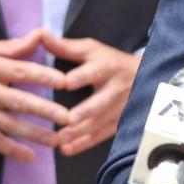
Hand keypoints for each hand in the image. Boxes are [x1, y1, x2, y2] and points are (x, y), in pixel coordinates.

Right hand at [0, 28, 69, 162]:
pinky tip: (30, 156)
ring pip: (9, 125)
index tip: (65, 82)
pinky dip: (12, 150)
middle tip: (69, 117)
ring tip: (57, 139)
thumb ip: (12, 46)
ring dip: (35, 134)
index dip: (44, 76)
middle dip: (45, 110)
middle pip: (19, 101)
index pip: (21, 71)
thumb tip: (41, 35)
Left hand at [41, 30, 140, 155]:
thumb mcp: (90, 50)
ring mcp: (119, 108)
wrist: (144, 77)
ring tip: (60, 139)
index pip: (94, 71)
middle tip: (67, 120)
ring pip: (100, 122)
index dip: (80, 77)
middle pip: (101, 101)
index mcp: (107, 66)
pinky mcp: (118, 123)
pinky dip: (84, 143)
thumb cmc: (108, 61)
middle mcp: (115, 88)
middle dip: (85, 111)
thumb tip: (39, 33)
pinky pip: (101, 136)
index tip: (65, 83)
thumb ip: (64, 46)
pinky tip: (67, 149)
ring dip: (80, 132)